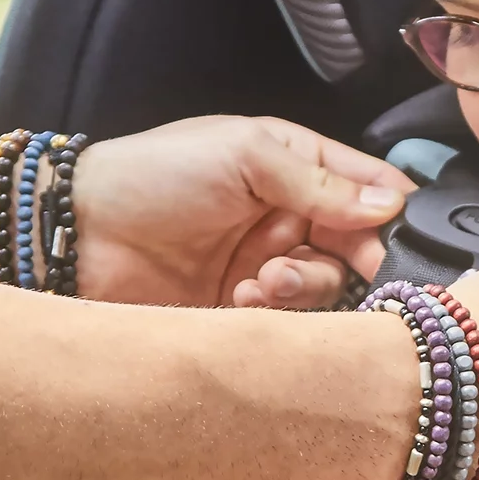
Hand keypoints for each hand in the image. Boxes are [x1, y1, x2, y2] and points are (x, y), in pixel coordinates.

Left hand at [69, 118, 407, 309]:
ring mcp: (265, 264)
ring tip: (266, 280)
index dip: (390, 211)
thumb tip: (390, 204)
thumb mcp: (243, 156)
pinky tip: (244, 298)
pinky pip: (286, 323)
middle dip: (355, 259)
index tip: (397, 235)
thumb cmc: (155, 174)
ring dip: (307, 286)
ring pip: (325, 287)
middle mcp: (287, 216)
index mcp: (294, 165)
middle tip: (348, 267)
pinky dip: (276, 314)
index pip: (367, 186)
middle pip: (356, 246)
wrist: (81, 231)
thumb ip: (317, 182)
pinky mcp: (241, 310)